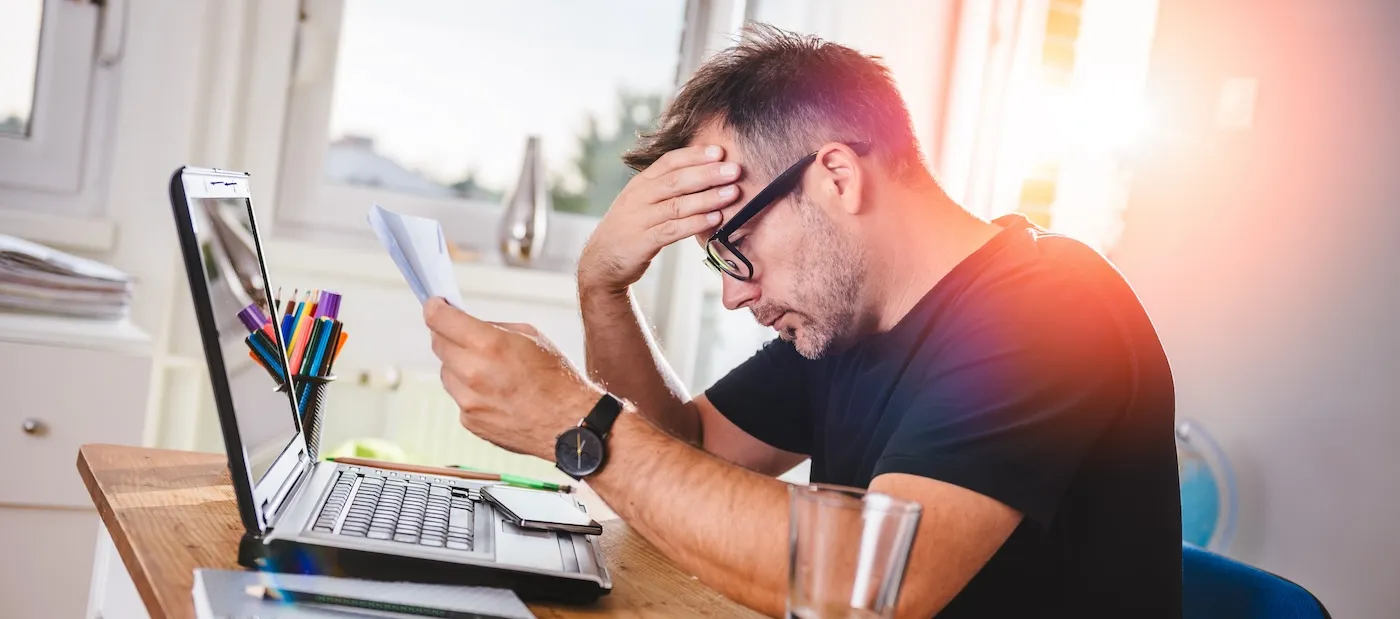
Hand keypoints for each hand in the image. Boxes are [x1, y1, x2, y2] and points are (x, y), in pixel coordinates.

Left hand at [423, 298, 601, 459]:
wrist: (570, 424)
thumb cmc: (557, 379)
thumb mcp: (531, 337)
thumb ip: (494, 329)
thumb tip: (469, 327)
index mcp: (488, 345)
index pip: (439, 321)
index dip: (434, 309)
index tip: (435, 305)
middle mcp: (472, 373)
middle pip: (438, 345)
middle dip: (447, 335)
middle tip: (461, 334)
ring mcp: (468, 400)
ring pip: (447, 372)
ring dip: (459, 365)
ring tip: (489, 370)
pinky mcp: (469, 421)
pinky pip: (459, 397)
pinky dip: (470, 391)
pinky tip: (496, 393)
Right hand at [578, 145, 742, 294]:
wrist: (601, 262)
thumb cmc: (631, 229)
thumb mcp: (643, 203)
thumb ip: (667, 189)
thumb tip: (706, 174)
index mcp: (640, 184)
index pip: (669, 161)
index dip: (694, 155)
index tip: (720, 151)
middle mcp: (638, 197)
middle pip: (676, 180)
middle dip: (707, 173)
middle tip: (734, 170)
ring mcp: (638, 219)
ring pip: (677, 204)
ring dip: (707, 198)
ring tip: (732, 193)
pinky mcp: (641, 242)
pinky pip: (672, 230)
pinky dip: (695, 223)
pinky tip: (715, 219)